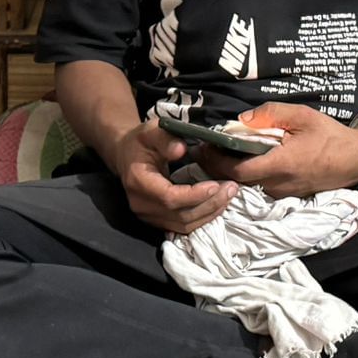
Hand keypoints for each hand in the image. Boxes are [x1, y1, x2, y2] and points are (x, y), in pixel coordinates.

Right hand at [110, 122, 239, 234]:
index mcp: (138, 182)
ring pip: (184, 225)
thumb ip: (165, 138)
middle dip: (209, 204)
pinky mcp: (157, 221)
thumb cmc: (141, 142)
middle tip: (232, 188)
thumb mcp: (151, 131)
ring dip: (210, 213)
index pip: (169, 197)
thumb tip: (181, 149)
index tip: (216, 184)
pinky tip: (218, 204)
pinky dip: (203, 217)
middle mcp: (141, 205)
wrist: (126, 156)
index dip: (194, 194)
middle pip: (180, 215)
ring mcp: (148, 216)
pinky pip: (183, 226)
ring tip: (229, 195)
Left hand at [194, 103, 357, 197]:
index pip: (238, 170)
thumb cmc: (330, 135)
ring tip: (216, 153)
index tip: (201, 148)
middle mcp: (278, 185)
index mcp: (281, 165)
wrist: (356, 159)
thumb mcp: (302, 115)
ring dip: (229, 172)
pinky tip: (239, 161)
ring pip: (247, 186)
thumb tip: (241, 120)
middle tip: (200, 150)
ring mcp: (282, 193)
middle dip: (215, 167)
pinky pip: (259, 186)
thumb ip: (271, 114)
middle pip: (236, 181)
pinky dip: (244, 175)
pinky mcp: (287, 194)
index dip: (215, 161)